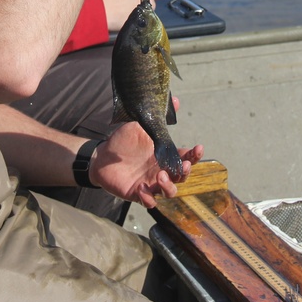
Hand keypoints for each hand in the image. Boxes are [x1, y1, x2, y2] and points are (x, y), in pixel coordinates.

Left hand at [89, 122, 203, 208]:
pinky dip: (148, 198)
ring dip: (169, 186)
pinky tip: (142, 188)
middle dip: (185, 172)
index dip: (194, 155)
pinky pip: (148, 202)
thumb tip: (174, 99)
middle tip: (182, 165)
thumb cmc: (124, 141)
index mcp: (164, 156)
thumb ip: (157, 117)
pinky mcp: (137, 194)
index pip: (185, 157)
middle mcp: (161, 171)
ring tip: (160, 175)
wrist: (102, 155)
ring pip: (169, 192)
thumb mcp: (140, 125)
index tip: (198, 148)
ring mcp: (151, 183)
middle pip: (181, 177)